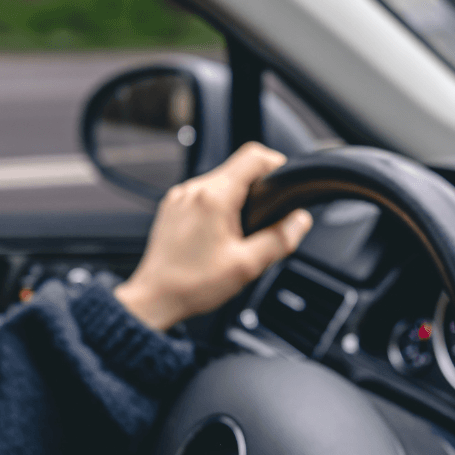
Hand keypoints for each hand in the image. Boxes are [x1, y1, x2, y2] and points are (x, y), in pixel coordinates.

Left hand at [114, 142, 311, 331]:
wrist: (154, 297)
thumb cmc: (193, 284)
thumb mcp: (247, 266)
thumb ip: (279, 240)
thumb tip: (300, 221)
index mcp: (214, 197)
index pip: (253, 157)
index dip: (276, 165)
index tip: (283, 184)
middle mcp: (194, 189)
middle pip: (236, 170)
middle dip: (256, 190)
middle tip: (263, 221)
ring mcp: (179, 197)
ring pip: (218, 182)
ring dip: (234, 199)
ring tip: (238, 233)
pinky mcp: (171, 207)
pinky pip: (201, 195)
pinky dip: (215, 207)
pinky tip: (216, 235)